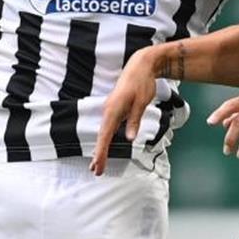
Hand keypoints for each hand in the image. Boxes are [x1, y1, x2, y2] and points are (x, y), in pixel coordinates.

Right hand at [90, 49, 158, 174]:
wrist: (141, 66)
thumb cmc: (142, 83)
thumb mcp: (141, 103)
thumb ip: (134, 121)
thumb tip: (129, 139)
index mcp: (113, 110)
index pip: (105, 136)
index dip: (101, 152)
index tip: (98, 165)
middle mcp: (108, 110)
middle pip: (101, 136)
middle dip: (98, 154)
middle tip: (96, 172)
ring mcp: (110, 109)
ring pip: (104, 132)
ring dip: (101, 148)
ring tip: (98, 164)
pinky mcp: (114, 108)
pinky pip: (108, 127)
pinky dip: (105, 139)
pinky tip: (105, 146)